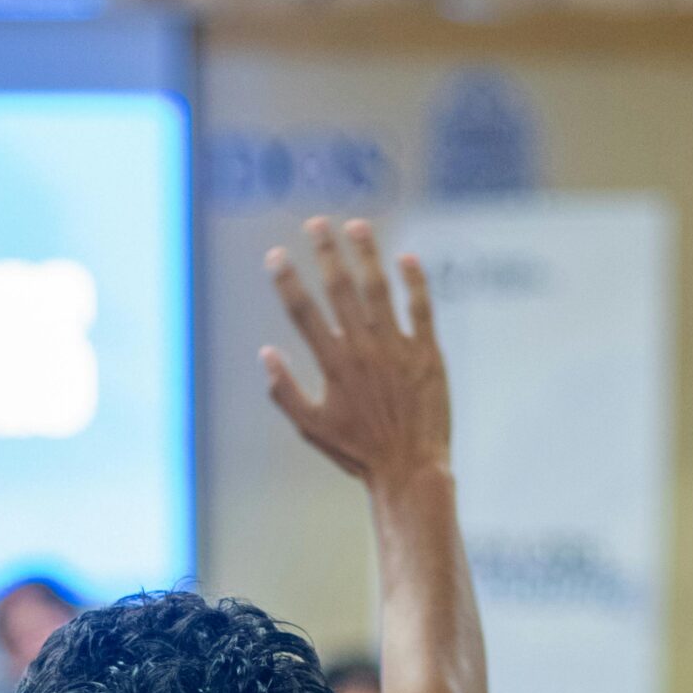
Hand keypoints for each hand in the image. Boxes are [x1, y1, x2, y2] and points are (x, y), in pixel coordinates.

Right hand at [263, 218, 450, 492]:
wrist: (411, 469)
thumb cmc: (358, 453)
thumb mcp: (311, 428)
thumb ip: (284, 392)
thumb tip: (264, 354)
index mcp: (333, 365)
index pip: (303, 313)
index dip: (287, 281)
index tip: (276, 255)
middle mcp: (363, 351)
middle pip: (340, 290)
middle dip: (326, 253)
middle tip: (316, 223)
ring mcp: (397, 350)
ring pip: (379, 290)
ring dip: (366, 254)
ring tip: (356, 225)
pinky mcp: (428, 354)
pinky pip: (421, 309)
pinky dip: (415, 282)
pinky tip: (407, 258)